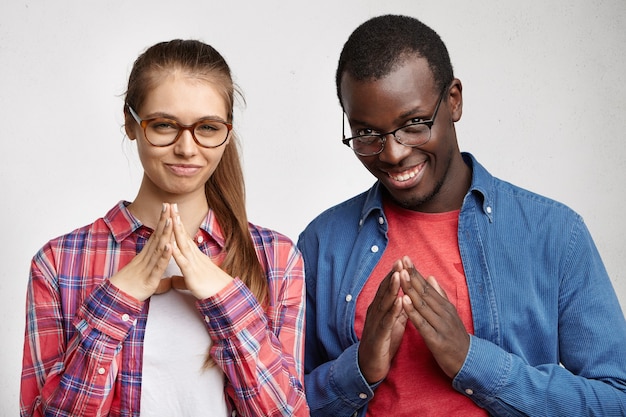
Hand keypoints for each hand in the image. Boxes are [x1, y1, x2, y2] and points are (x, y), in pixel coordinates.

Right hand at [109, 203, 173, 300]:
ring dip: (165, 234)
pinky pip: (158, 266)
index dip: (162, 222)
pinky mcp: (150, 278)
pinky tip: (169, 246)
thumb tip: (167, 276)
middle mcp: (147, 258)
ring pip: (158, 248)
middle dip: (164, 220)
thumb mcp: (147, 277)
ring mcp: (148, 267)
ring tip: (170, 220)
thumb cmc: (131, 287)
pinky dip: (164, 256)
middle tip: (169, 205)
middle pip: (157, 236)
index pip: (156, 235)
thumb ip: (157, 273)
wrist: (117, 300)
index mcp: (146, 256)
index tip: (167, 208)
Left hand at [169, 204, 232, 299]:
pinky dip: (176, 252)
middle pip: (183, 234)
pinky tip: (170, 244)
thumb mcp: (192, 281)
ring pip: (183, 243)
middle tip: (171, 204)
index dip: (177, 224)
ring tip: (171, 217)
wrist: (223, 294)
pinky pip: (182, 261)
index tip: (172, 212)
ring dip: (177, 230)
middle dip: (176, 219)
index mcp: (193, 256)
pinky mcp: (191, 273)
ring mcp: (193, 262)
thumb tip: (173, 280)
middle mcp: (193, 255)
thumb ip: (182, 278)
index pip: (184, 236)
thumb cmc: (210, 287)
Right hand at [358, 260, 407, 383]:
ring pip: (384, 303)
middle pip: (385, 291)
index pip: (388, 288)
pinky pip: (386, 322)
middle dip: (393, 276)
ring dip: (392, 289)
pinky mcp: (378, 336)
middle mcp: (375, 313)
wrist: (370, 367)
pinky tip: (400, 302)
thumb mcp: (393, 324)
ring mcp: (375, 324)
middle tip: (401, 261)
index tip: (403, 260)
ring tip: (399, 275)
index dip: (395, 274)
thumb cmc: (383, 343)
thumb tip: (408, 296)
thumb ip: (399, 310)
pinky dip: (393, 311)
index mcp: (380, 309)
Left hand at [398, 256, 469, 378]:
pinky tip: (404, 301)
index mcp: (444, 306)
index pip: (427, 286)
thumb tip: (431, 277)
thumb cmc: (455, 337)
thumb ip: (440, 296)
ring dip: (410, 289)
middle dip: (411, 276)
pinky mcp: (437, 340)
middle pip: (424, 292)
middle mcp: (443, 313)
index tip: (405, 258)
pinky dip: (413, 312)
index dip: (415, 272)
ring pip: (422, 305)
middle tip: (401, 261)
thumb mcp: (450, 314)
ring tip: (400, 275)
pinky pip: (422, 324)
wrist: (470, 362)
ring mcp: (440, 325)